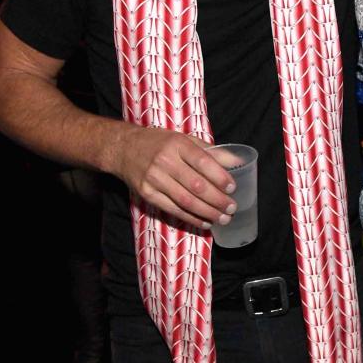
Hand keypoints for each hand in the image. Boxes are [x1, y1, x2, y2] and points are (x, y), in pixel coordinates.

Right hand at [112, 125, 237, 230]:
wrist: (123, 148)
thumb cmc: (159, 143)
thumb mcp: (184, 139)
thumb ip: (211, 151)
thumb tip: (238, 161)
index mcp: (177, 144)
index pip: (202, 162)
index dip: (219, 177)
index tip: (232, 188)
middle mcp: (165, 161)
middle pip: (196, 185)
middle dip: (217, 200)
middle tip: (232, 208)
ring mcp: (154, 178)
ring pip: (185, 200)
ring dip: (207, 213)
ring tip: (223, 219)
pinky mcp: (147, 194)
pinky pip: (173, 209)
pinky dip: (191, 218)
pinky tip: (205, 222)